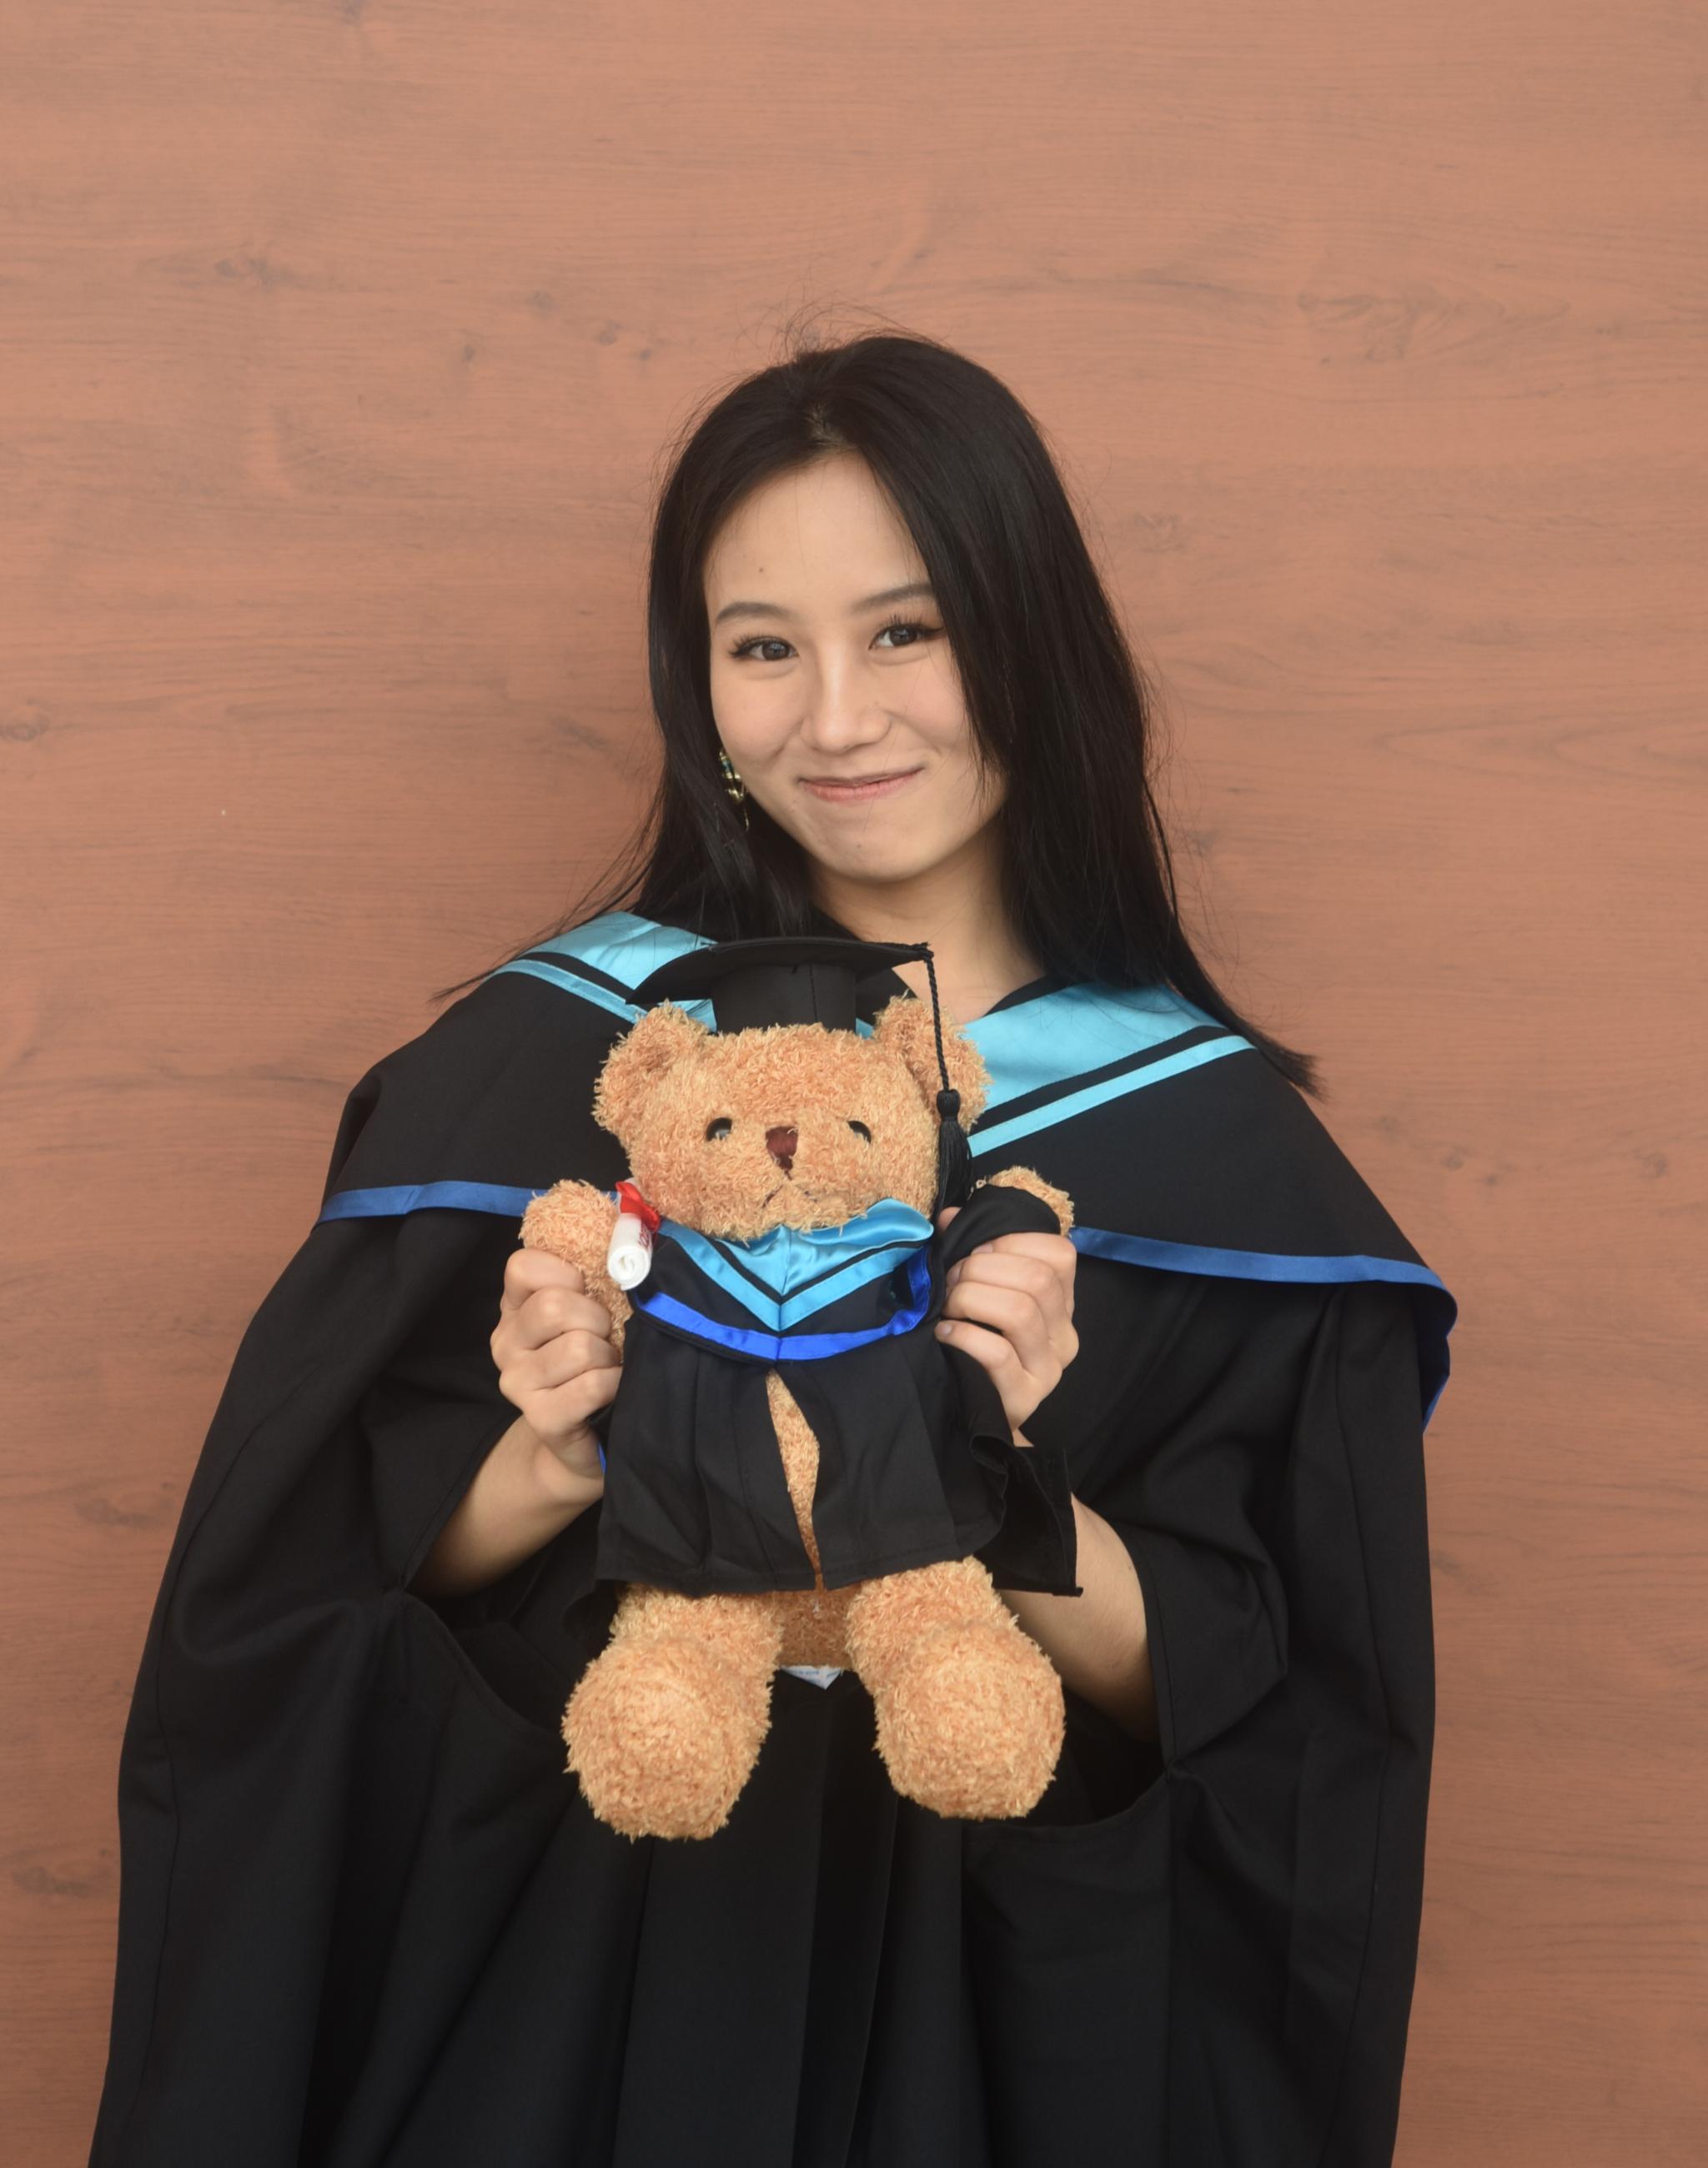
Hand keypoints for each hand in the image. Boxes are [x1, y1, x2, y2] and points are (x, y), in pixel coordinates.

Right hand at [492, 1248, 619, 1486]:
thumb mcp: (587, 1314)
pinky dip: (615, 1383)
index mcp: (513, 1309)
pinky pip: (592, 1385)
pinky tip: (613, 1390)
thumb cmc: (595, 1364)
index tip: (586, 1292)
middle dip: (596, 1319)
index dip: (566, 1273)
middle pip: (554, 1306)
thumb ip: (594, 1276)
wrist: (589, 1440)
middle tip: (605, 1338)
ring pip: (578, 1347)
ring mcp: (518, 1384)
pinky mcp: (542, 1418)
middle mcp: (505, 1344)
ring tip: (608, 1366)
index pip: (522, 1266)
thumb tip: (628, 1232)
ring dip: (608, 1356)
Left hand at [932, 1203, 1079, 1434]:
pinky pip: (997, 1354)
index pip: (1061, 1255)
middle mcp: (1065, 1334)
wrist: (977, 1413)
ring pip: (1020, 1312)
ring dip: (971, 1299)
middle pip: (1037, 1280)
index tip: (977, 1251)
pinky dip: (964, 1335)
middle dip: (981, 1269)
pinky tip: (946, 1333)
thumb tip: (949, 1217)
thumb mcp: (984, 1295)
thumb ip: (971, 1252)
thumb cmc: (979, 1343)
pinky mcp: (1024, 1396)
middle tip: (952, 1280)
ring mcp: (1049, 1369)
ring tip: (947, 1306)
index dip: (1012, 1242)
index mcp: (1062, 1303)